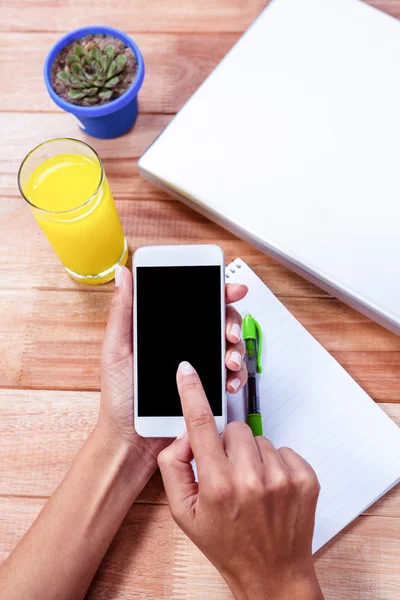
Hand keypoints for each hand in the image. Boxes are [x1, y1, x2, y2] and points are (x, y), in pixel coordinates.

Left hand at [98, 265, 248, 459]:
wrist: (130, 440)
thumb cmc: (118, 396)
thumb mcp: (117, 348)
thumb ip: (123, 311)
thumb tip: (123, 273)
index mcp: (166, 330)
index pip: (195, 302)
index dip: (217, 290)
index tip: (230, 288)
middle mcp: (186, 344)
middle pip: (220, 320)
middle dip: (232, 322)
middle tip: (228, 333)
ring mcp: (200, 366)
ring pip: (230, 347)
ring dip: (236, 350)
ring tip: (228, 361)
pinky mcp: (208, 388)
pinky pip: (231, 376)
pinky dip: (236, 376)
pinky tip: (229, 381)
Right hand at [158, 363, 323, 599]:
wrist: (271, 572)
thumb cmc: (227, 543)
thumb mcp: (183, 512)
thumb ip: (173, 467)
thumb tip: (185, 435)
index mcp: (217, 485)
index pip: (200, 425)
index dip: (191, 392)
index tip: (187, 371)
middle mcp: (251, 479)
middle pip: (233, 428)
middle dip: (226, 445)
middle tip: (227, 473)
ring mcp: (282, 478)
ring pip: (258, 437)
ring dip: (251, 455)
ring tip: (251, 485)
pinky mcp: (305, 478)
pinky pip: (282, 447)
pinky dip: (274, 462)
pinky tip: (270, 487)